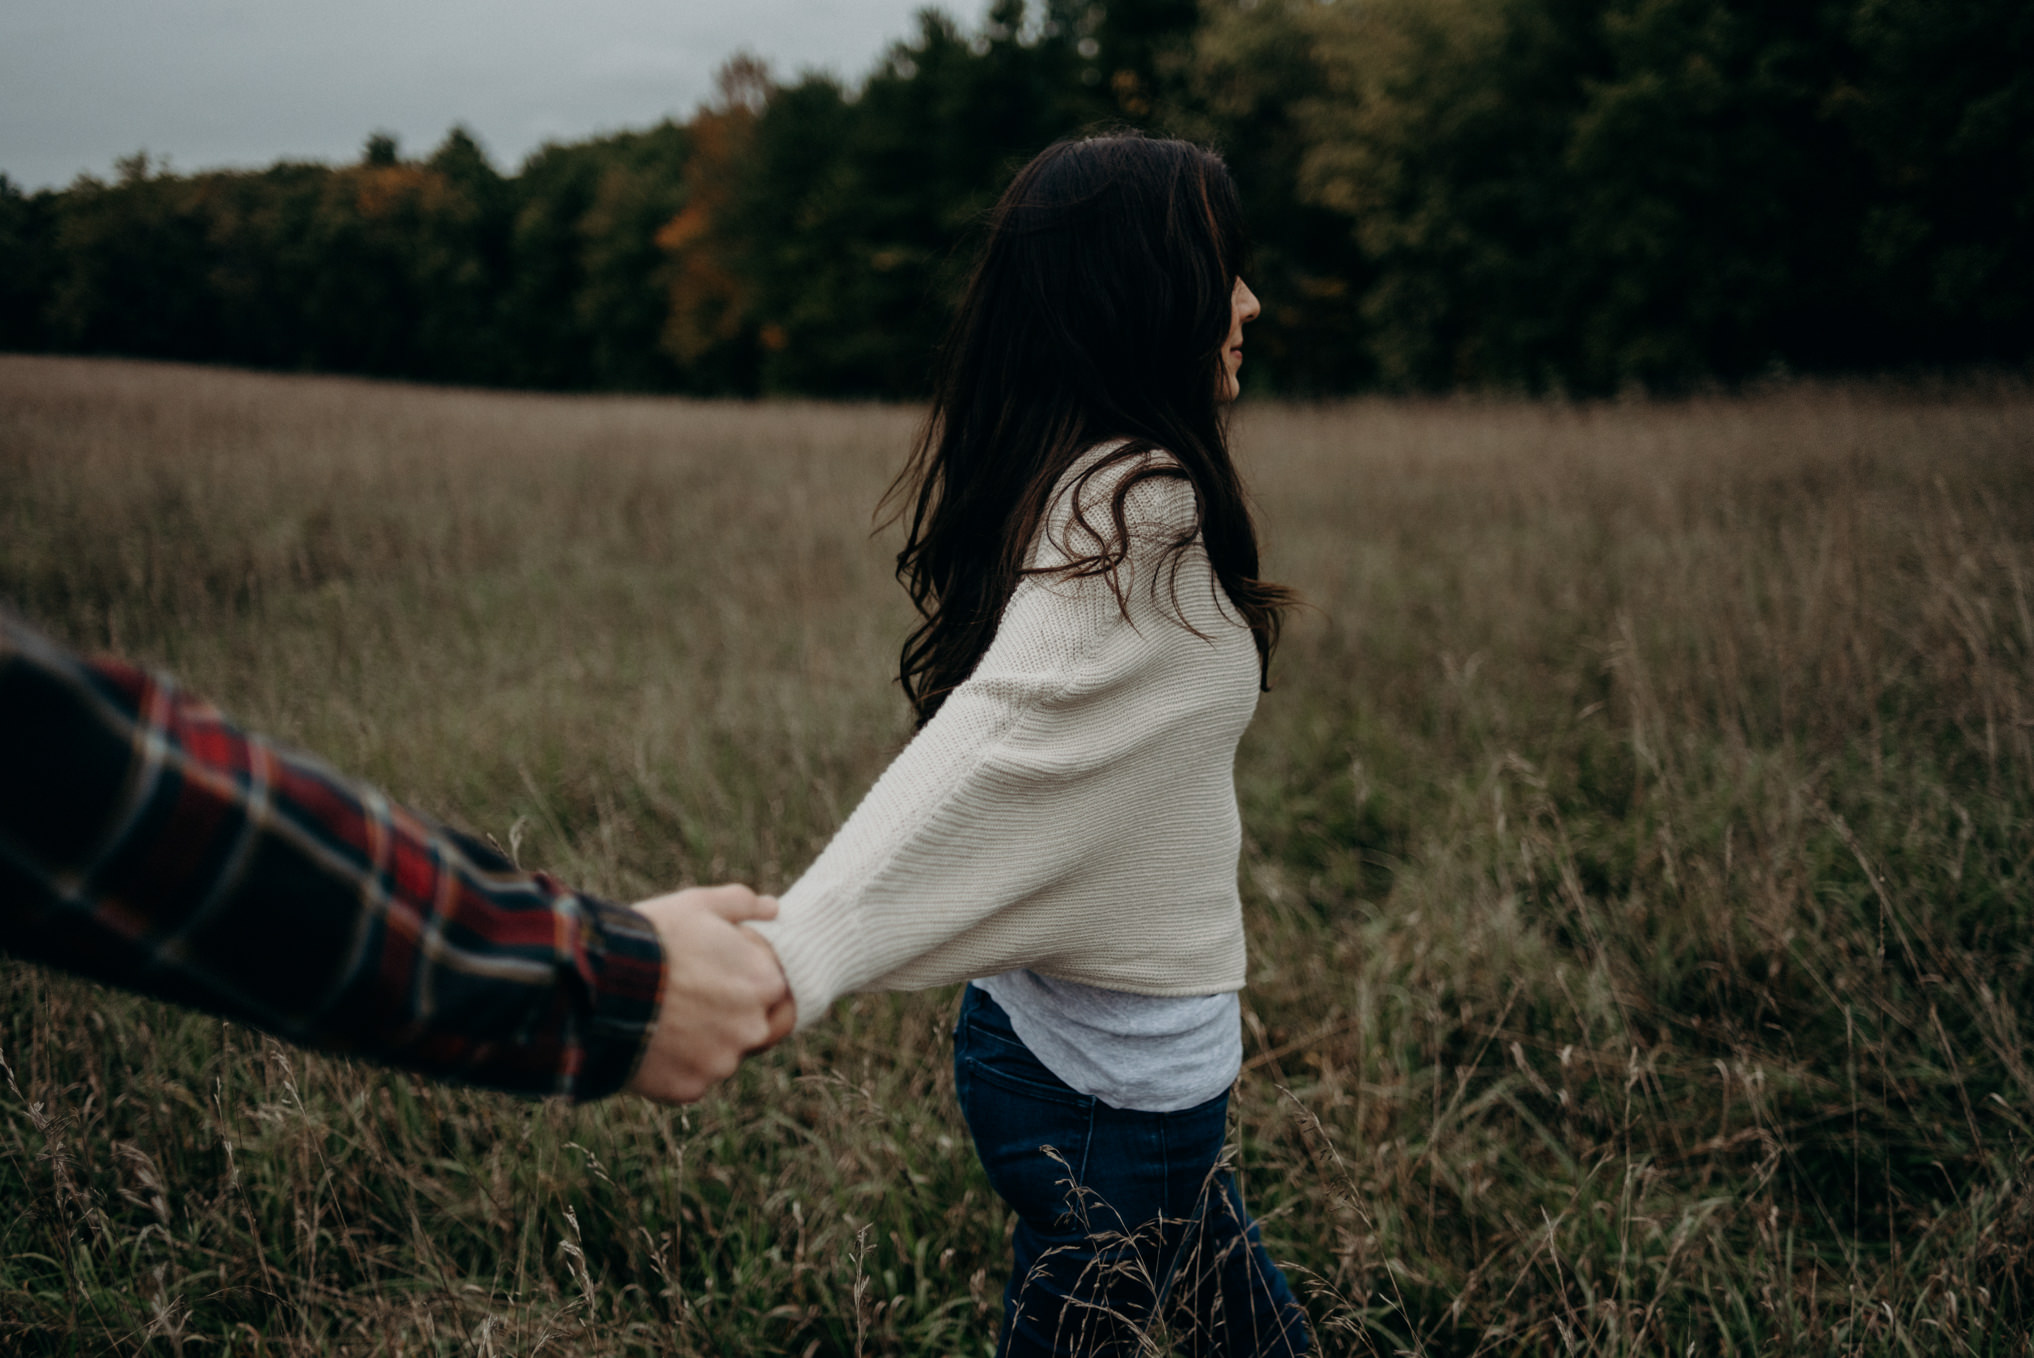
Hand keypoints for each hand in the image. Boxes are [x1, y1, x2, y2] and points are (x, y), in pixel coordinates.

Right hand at [625, 884, 795, 1103]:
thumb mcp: (697, 904)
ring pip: (718, 1055)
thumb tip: (772, 907)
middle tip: (686, 998)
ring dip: (698, 1042)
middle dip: (725, 1014)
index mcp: (764, 982)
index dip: (738, 975)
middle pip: (748, 1025)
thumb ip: (742, 903)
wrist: (597, 986)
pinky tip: (647, 1043)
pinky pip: (688, 1079)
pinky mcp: (690, 1088)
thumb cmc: (651, 938)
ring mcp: (722, 1062)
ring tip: (659, 1018)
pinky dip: (672, 1067)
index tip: (707, 968)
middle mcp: (754, 1027)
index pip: (768, 986)